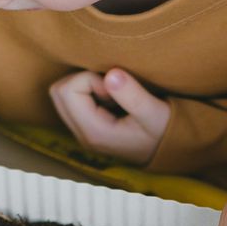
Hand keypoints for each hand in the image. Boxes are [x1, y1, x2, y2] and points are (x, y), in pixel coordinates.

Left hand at [49, 68, 169, 165]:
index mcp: (94, 132)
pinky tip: (110, 101)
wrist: (169, 151)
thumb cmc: (164, 131)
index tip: (115, 88)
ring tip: (112, 96)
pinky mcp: (86, 128)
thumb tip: (111, 74)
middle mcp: (82, 135)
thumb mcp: (155, 113)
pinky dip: (87, 92)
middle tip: (111, 90)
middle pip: (57, 92)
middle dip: (83, 80)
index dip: (91, 78)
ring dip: (84, 86)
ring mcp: (82, 133)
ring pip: (61, 95)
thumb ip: (133, 95)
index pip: (68, 90)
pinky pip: (70, 101)